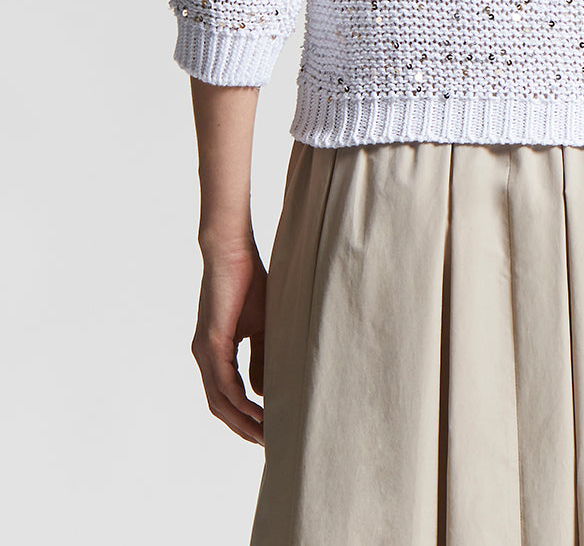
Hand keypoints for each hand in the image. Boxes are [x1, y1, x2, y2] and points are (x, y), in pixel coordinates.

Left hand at [190, 243, 267, 443]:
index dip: (244, 417)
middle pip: (219, 407)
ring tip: (266, 435)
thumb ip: (260, 358)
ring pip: (220, 401)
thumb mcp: (261, 326)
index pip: (225, 396)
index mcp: (214, 352)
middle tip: (267, 444)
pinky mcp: (211, 342)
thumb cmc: (249, 282)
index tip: (267, 431)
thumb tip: (262, 393)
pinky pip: (224, 383)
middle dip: (243, 428)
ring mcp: (204, 351)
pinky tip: (258, 412)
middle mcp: (204, 356)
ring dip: (242, 421)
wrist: (232, 251)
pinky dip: (240, 402)